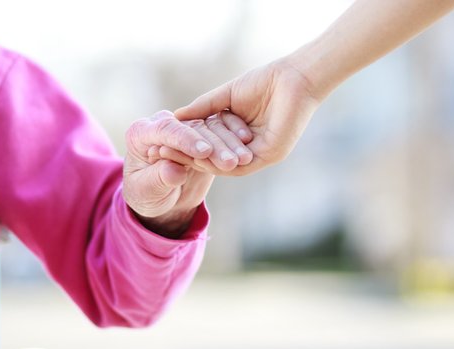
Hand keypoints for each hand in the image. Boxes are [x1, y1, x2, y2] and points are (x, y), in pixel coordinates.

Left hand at [122, 110, 251, 237]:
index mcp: (142, 132)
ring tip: (244, 160)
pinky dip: (235, 143)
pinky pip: (221, 135)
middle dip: (213, 144)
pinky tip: (248, 153)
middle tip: (231, 161)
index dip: (187, 140)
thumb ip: (159, 178)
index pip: (167, 130)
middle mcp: (165, 124)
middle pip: (193, 128)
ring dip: (229, 144)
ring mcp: (186, 129)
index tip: (204, 152)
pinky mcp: (203, 137)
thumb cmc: (145, 195)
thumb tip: (174, 171)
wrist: (157, 199)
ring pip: (211, 130)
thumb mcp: (147, 191)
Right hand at [174, 57, 321, 175]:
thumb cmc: (263, 82)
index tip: (160, 144)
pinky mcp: (269, 155)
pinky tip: (200, 155)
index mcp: (238, 137)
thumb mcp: (225, 96)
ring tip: (176, 155)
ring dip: (200, 160)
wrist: (292, 78)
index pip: (207, 147)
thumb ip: (203, 108)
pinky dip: (219, 161)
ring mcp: (258, 155)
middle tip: (162, 155)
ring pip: (224, 164)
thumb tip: (176, 117)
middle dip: (187, 156)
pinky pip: (240, 165)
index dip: (184, 146)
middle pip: (213, 158)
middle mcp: (247, 150)